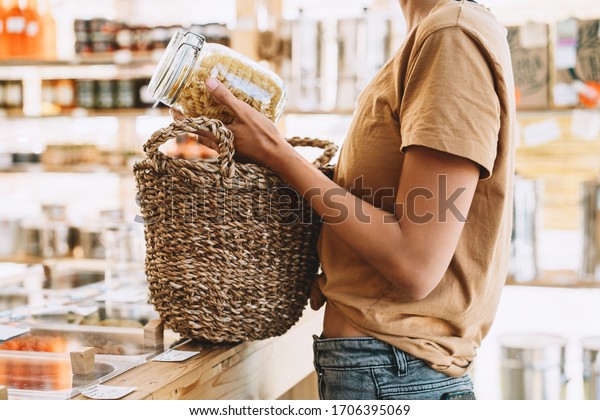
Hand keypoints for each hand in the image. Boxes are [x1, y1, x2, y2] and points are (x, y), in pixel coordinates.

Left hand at [170, 77, 294, 170]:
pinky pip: (222, 142)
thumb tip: (207, 81)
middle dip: (192, 122)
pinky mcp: (237, 153)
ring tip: (207, 117)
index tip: (172, 110)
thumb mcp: (243, 112)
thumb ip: (225, 97)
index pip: (192, 126)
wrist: (277, 157)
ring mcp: (228, 151)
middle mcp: (219, 146)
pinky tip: (227, 126)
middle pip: (199, 134)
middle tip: (188, 111)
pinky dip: (219, 133)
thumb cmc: (261, 134)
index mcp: (217, 135)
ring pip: (211, 139)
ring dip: (206, 129)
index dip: (180, 118)